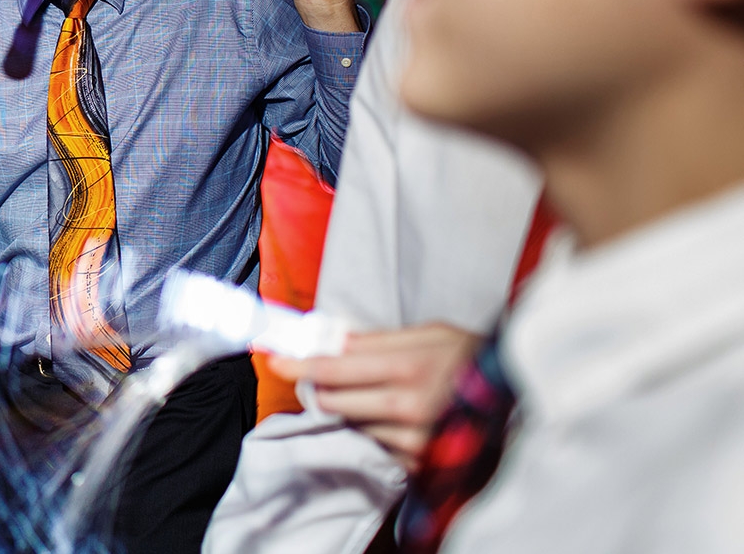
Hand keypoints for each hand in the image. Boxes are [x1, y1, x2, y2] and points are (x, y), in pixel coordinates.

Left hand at [268, 322, 480, 470]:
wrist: (521, 396)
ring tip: (381, 393)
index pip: (335, 368)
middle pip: (336, 401)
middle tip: (325, 376)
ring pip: (355, 425)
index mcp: (408, 367)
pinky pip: (379, 446)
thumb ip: (377, 339)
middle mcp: (408, 407)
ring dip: (353, 411)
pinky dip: (377, 431)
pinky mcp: (422, 462)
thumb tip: (331, 339)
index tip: (273, 359)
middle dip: (323, 387)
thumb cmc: (474, 358)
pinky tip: (398, 417)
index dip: (299, 364)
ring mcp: (415, 440)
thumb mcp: (430, 333)